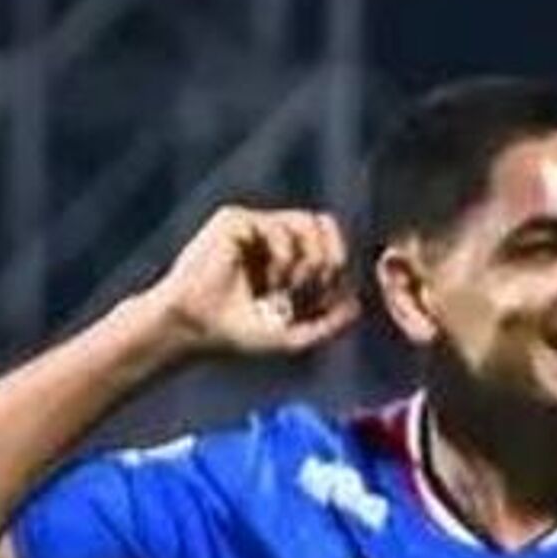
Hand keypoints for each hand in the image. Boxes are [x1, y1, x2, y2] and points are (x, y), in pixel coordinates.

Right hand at [145, 207, 359, 358]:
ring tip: (287, 288)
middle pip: (325, 222)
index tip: (329, 294)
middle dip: (332, 256)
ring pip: (308, 221)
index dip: (339, 262)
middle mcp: (271, 236)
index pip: (329, 240)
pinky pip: (279, 226)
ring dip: (309, 262)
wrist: (198, 330)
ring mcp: (253, 226)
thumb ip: (330, 324)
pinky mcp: (234, 220)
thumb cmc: (239, 335)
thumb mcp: (296, 337)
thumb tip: (358, 304)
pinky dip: (283, 258)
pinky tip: (268, 281)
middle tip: (318, 285)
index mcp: (286, 257)